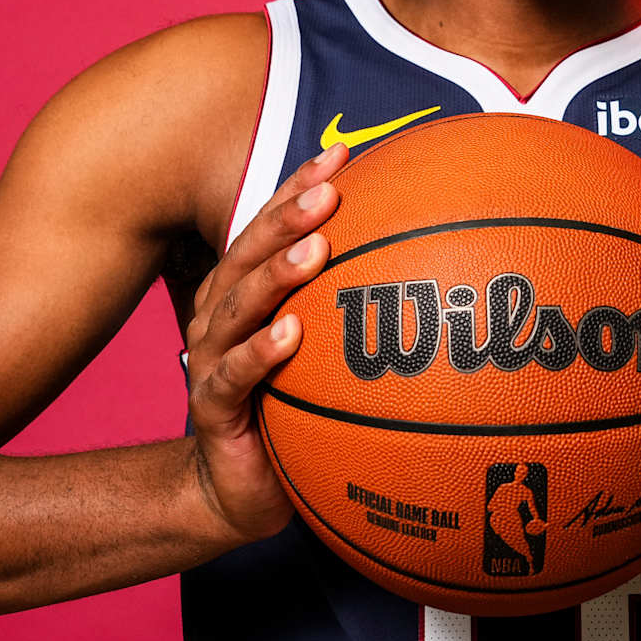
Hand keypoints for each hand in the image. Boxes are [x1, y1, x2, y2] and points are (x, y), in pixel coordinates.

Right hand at [183, 143, 347, 547]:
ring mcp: (210, 358)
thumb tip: (429, 257)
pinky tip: (290, 334)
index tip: (342, 154)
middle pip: (249, 252)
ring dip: (276, 274)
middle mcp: (219, 314)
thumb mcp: (320, 350)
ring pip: (238, 305)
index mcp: (242, 290)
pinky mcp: (212, 407)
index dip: (300, 187)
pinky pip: (234, 375)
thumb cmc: (287, 405)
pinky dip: (260, 353)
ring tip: (315, 248)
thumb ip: (348, 304)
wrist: (241, 487)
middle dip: (289, 217)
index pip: (270, 226)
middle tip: (330, 193)